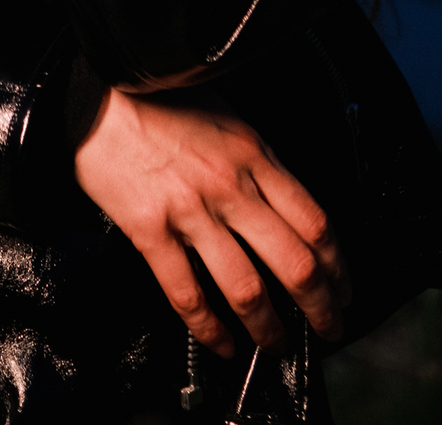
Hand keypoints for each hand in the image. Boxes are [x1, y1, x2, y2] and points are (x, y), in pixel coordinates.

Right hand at [73, 86, 350, 357]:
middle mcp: (229, 185)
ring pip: (247, 289)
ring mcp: (190, 210)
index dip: (338, 266)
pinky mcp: (150, 231)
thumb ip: (256, 162)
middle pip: (294, 262)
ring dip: (269, 329)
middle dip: (320, 307)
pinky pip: (188, 294)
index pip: (314, 221)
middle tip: (328, 328)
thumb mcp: (225, 118)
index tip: (343, 288)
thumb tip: (283, 207)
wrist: (98, 95)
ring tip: (276, 346)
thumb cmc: (158, 100)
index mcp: (253, 154)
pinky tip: (222, 343)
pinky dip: (210, 330)